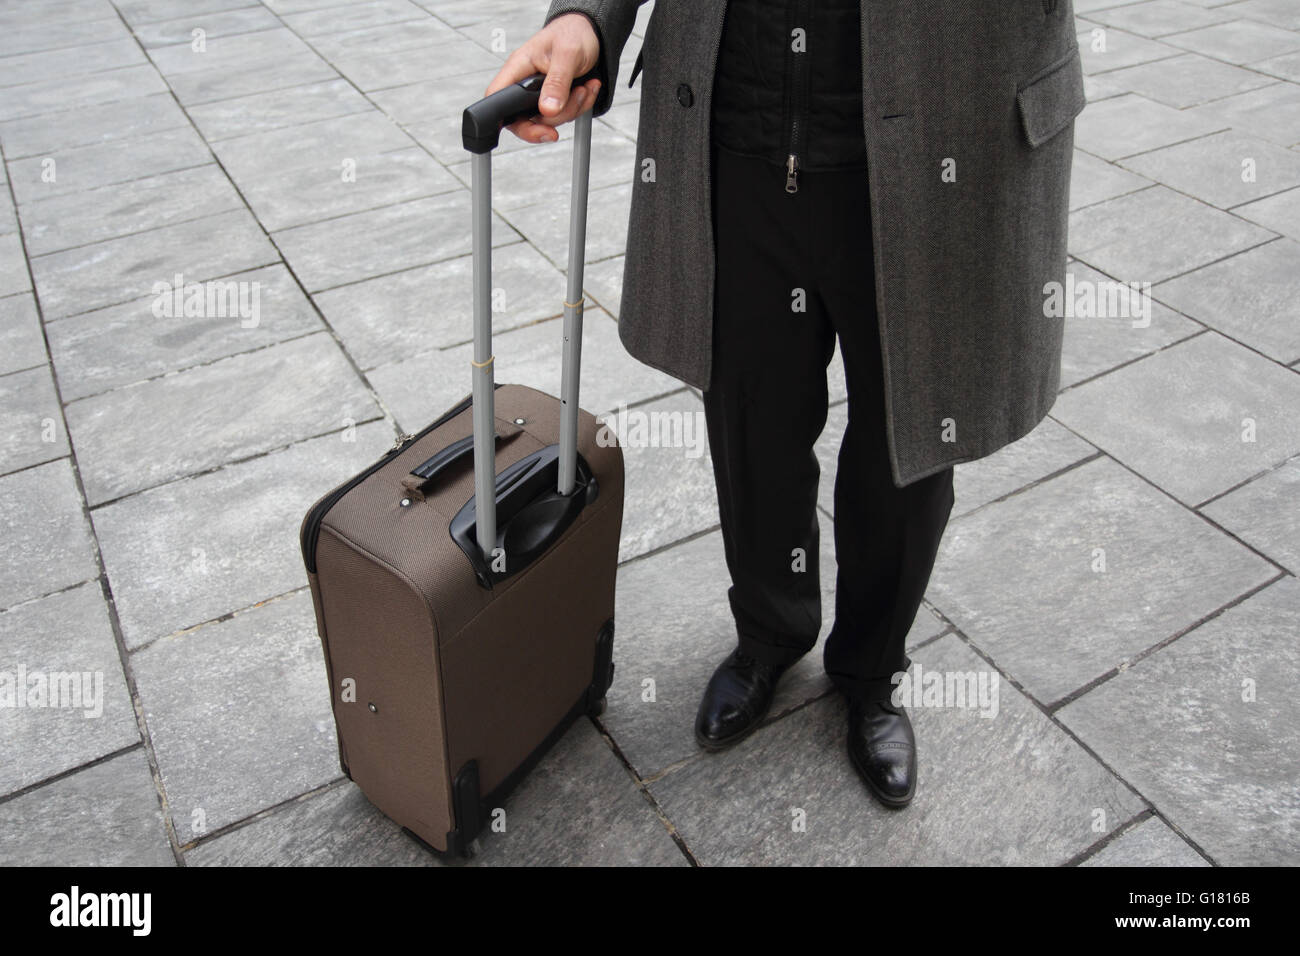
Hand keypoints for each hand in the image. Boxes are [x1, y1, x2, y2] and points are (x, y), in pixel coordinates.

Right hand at [483, 12, 601, 143]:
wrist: (590, 33)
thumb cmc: (572, 33)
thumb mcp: (567, 54)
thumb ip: (556, 83)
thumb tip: (547, 109)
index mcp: (518, 68)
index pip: (497, 98)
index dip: (506, 119)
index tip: (532, 128)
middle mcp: (526, 84)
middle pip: (526, 119)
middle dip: (553, 119)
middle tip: (572, 104)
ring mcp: (540, 95)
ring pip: (550, 120)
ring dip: (573, 108)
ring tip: (583, 87)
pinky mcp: (555, 101)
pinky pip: (565, 116)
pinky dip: (580, 106)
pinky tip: (586, 89)